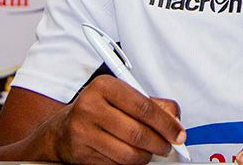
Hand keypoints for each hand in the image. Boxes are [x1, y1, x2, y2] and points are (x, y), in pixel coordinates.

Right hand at [43, 75, 185, 164]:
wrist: (63, 129)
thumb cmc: (101, 110)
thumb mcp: (125, 97)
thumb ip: (154, 105)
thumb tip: (176, 121)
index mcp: (105, 86)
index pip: (144, 107)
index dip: (166, 124)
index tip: (179, 134)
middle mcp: (90, 106)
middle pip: (138, 133)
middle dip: (159, 144)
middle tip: (167, 146)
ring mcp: (83, 131)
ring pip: (128, 153)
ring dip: (146, 156)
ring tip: (149, 151)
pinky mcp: (81, 153)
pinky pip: (116, 164)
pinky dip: (129, 163)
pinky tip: (129, 155)